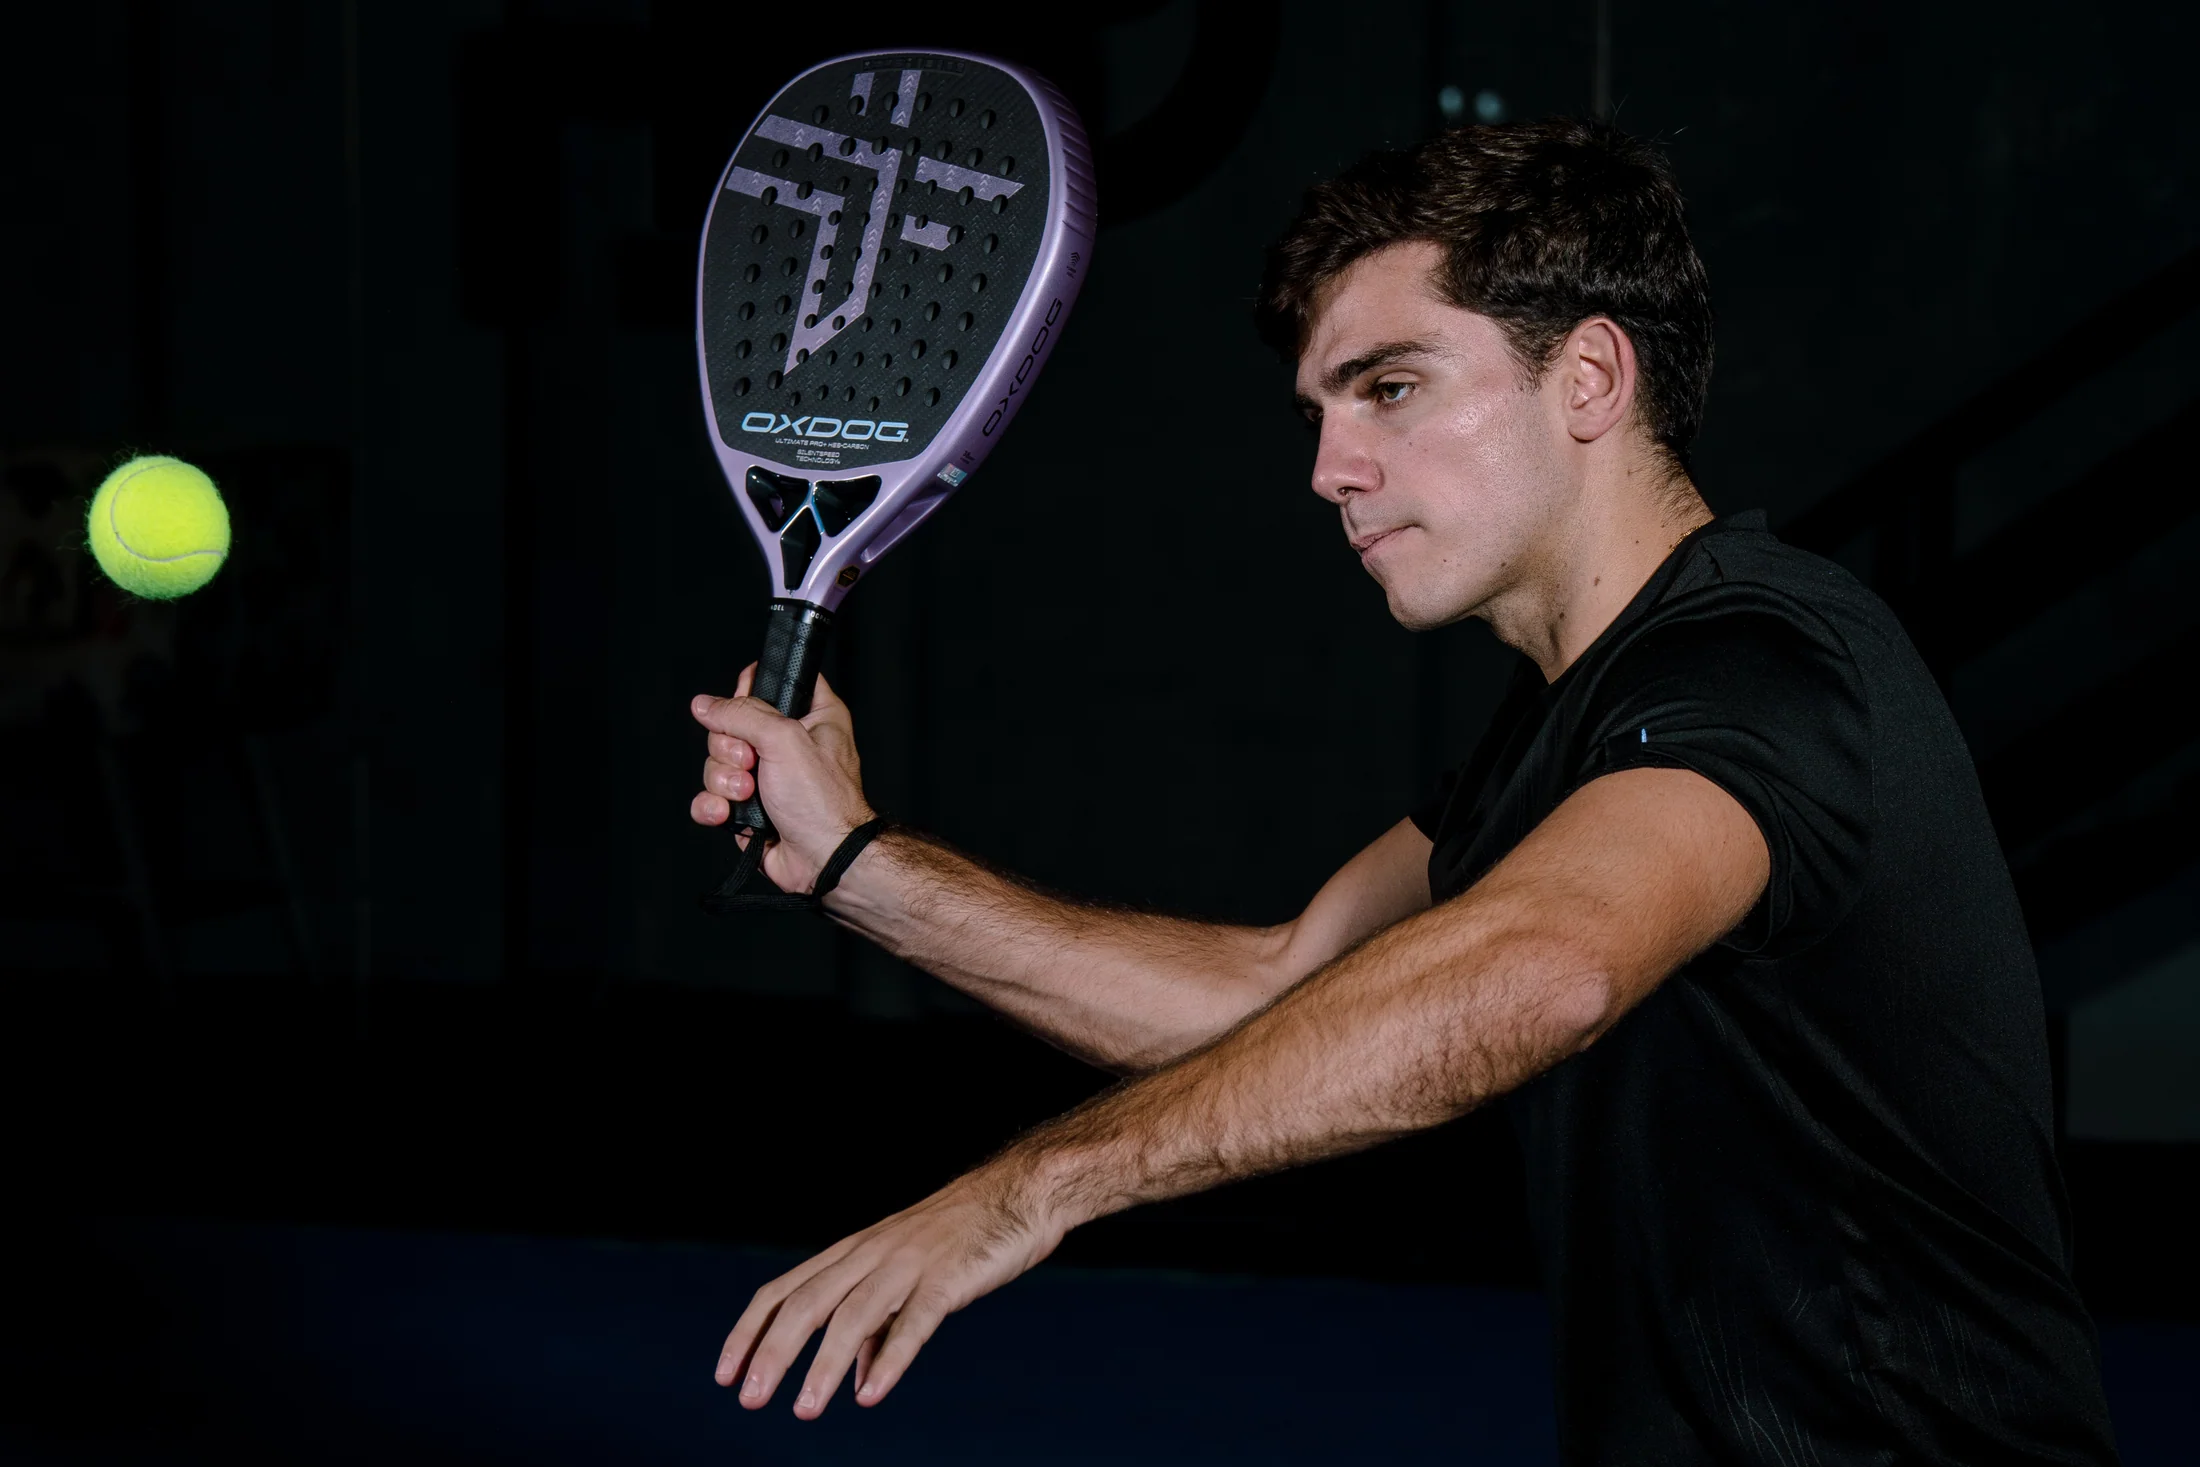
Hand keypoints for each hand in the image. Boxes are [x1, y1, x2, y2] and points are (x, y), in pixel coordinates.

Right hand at [690, 668, 874, 892]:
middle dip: (730, 747)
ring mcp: (765, 777)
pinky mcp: (747, 808)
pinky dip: (712, 806)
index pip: (775, 679)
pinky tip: (726, 814)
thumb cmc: (823, 802)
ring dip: (724, 780)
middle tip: (752, 763)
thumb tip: (705, 704)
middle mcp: (788, 744)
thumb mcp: (785, 740)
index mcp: (812, 715)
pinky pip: (710, 797)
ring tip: (748, 794)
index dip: (752, 688)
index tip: (748, 705)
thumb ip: (743, 714)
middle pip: (731, 724)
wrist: (824, 860)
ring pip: (716, 762)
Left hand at [715, 1160, 1067, 1416]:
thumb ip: (877, 1326)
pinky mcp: (948, 1278)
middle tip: (750, 1398)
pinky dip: (890, 1358)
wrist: (1020, 1192)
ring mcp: (908, 1263)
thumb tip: (856, 1378)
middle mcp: (870, 1253)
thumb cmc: (963, 1236)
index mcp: (853, 1250)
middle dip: (773, 1352)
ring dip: (823, 1365)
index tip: (726, 1374)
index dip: (750, 1330)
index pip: (784, 1288)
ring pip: (853, 1315)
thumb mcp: (907, 1275)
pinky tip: (870, 1393)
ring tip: (805, 1410)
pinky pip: (913, 1322)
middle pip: (808, 1303)